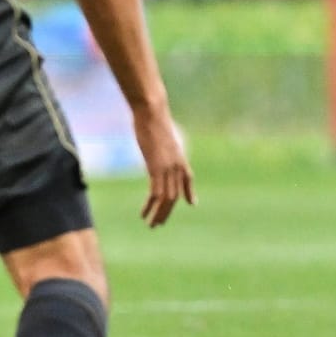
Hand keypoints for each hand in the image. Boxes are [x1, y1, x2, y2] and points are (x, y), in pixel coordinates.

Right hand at [133, 109, 194, 227]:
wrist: (151, 112)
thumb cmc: (153, 119)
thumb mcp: (162, 135)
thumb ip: (163, 145)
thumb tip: (159, 140)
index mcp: (180, 157)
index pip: (188, 178)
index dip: (189, 192)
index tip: (191, 203)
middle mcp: (177, 165)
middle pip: (176, 195)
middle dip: (167, 211)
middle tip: (159, 224)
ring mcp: (168, 168)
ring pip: (167, 198)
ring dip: (159, 214)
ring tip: (151, 225)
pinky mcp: (156, 168)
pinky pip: (156, 193)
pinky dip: (150, 206)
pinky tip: (144, 213)